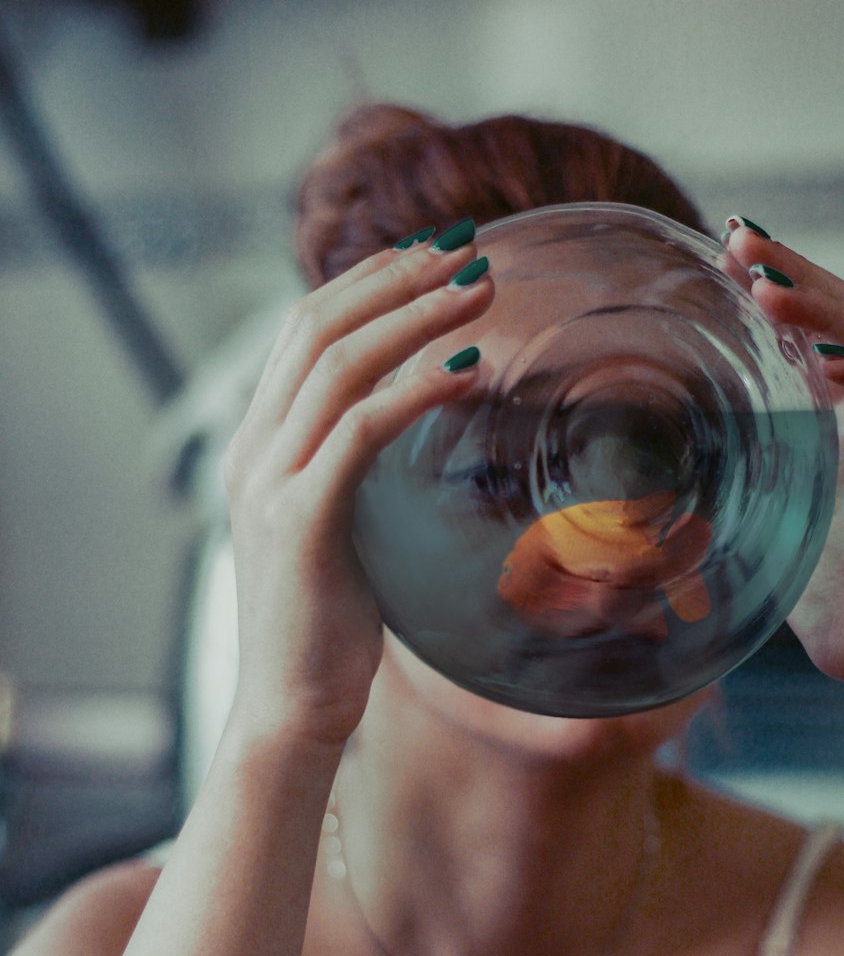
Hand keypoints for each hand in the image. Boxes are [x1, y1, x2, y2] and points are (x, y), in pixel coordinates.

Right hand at [222, 230, 493, 752]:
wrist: (290, 707)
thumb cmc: (327, 625)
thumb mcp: (337, 526)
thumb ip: (354, 468)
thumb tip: (415, 422)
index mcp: (257, 445)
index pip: (305, 332)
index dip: (368, 282)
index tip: (431, 255)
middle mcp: (251, 451)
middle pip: (318, 327)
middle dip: (396, 277)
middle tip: (467, 248)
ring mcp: (267, 483)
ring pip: (340, 366)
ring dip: (415, 317)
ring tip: (479, 291)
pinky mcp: (297, 521)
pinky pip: (360, 432)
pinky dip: (415, 391)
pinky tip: (467, 372)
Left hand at [724, 217, 843, 708]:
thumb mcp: (781, 548)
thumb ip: (742, 504)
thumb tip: (657, 497)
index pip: (809, 343)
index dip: (772, 296)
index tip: (720, 256)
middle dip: (794, 277)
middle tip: (741, 240)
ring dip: (828, 313)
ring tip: (769, 291)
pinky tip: (842, 361)